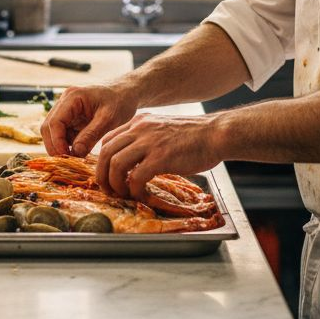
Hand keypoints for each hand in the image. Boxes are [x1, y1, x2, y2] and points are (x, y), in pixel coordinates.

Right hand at [41, 84, 139, 156]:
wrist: (127, 92)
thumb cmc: (120, 101)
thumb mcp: (109, 119)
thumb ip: (91, 134)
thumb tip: (75, 152)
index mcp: (72, 97)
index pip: (54, 122)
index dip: (57, 142)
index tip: (67, 157)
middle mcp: (65, 102)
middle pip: (48, 127)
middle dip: (55, 146)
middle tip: (68, 162)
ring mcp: (66, 110)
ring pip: (54, 132)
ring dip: (61, 146)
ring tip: (76, 158)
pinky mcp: (71, 118)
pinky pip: (64, 134)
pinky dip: (68, 145)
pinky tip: (80, 152)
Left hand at [95, 113, 220, 200]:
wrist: (216, 134)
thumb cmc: (195, 136)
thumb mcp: (163, 129)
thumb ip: (147, 140)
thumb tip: (135, 162)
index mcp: (139, 122)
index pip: (108, 140)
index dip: (102, 161)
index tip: (107, 176)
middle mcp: (140, 129)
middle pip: (105, 153)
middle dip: (102, 176)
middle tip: (109, 190)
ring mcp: (149, 142)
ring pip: (115, 164)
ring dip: (115, 185)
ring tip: (124, 195)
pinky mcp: (161, 157)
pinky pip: (135, 177)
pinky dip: (135, 191)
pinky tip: (143, 196)